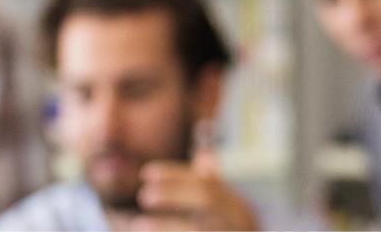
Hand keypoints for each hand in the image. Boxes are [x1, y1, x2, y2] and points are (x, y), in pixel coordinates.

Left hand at [131, 123, 259, 230]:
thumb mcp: (225, 217)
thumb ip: (212, 191)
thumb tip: (204, 156)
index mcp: (240, 210)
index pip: (208, 184)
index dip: (175, 175)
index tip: (146, 173)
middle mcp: (244, 225)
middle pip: (207, 199)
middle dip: (173, 193)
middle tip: (143, 195)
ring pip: (199, 228)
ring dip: (166, 226)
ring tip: (136, 225)